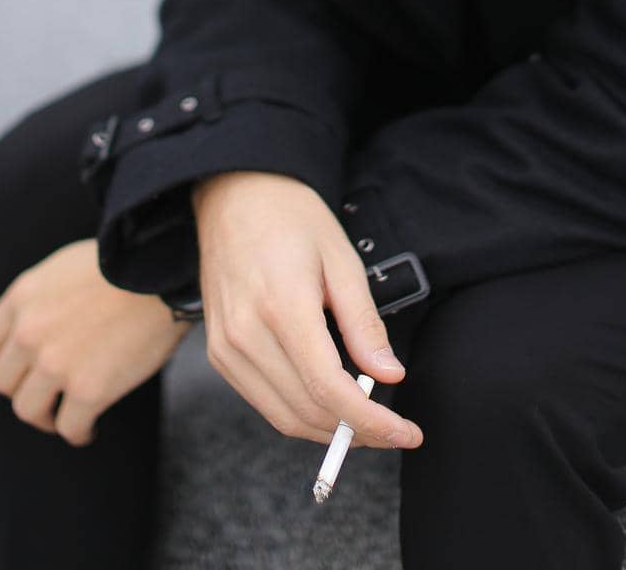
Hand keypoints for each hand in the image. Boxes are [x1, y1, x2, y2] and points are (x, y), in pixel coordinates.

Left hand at [0, 238, 191, 444]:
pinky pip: (69, 427)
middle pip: (3, 381)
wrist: (161, 269)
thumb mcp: (63, 268)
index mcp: (22, 298)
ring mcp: (55, 363)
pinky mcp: (87, 389)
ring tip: (63, 417)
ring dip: (45, 418)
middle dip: (22, 391)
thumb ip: (40, 298)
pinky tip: (90, 428)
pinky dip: (79, 433)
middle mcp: (29, 332)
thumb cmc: (122, 264)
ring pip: (28, 410)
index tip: (17, 372)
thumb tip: (33, 327)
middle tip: (43, 397)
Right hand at [191, 171, 423, 450]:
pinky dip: (300, 413)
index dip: (373, 421)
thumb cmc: (291, 217)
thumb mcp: (342, 259)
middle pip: (308, 411)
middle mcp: (246, 334)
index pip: (330, 389)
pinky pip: (263, 401)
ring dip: (329, 430)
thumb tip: (390, 375)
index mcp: (282, 306)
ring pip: (284, 417)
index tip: (407, 432)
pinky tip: (327, 400)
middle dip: (357, 431)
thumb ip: (364, 323)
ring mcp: (226, 347)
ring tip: (364, 418)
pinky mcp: (218, 352)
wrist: (233, 193)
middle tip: (393, 427)